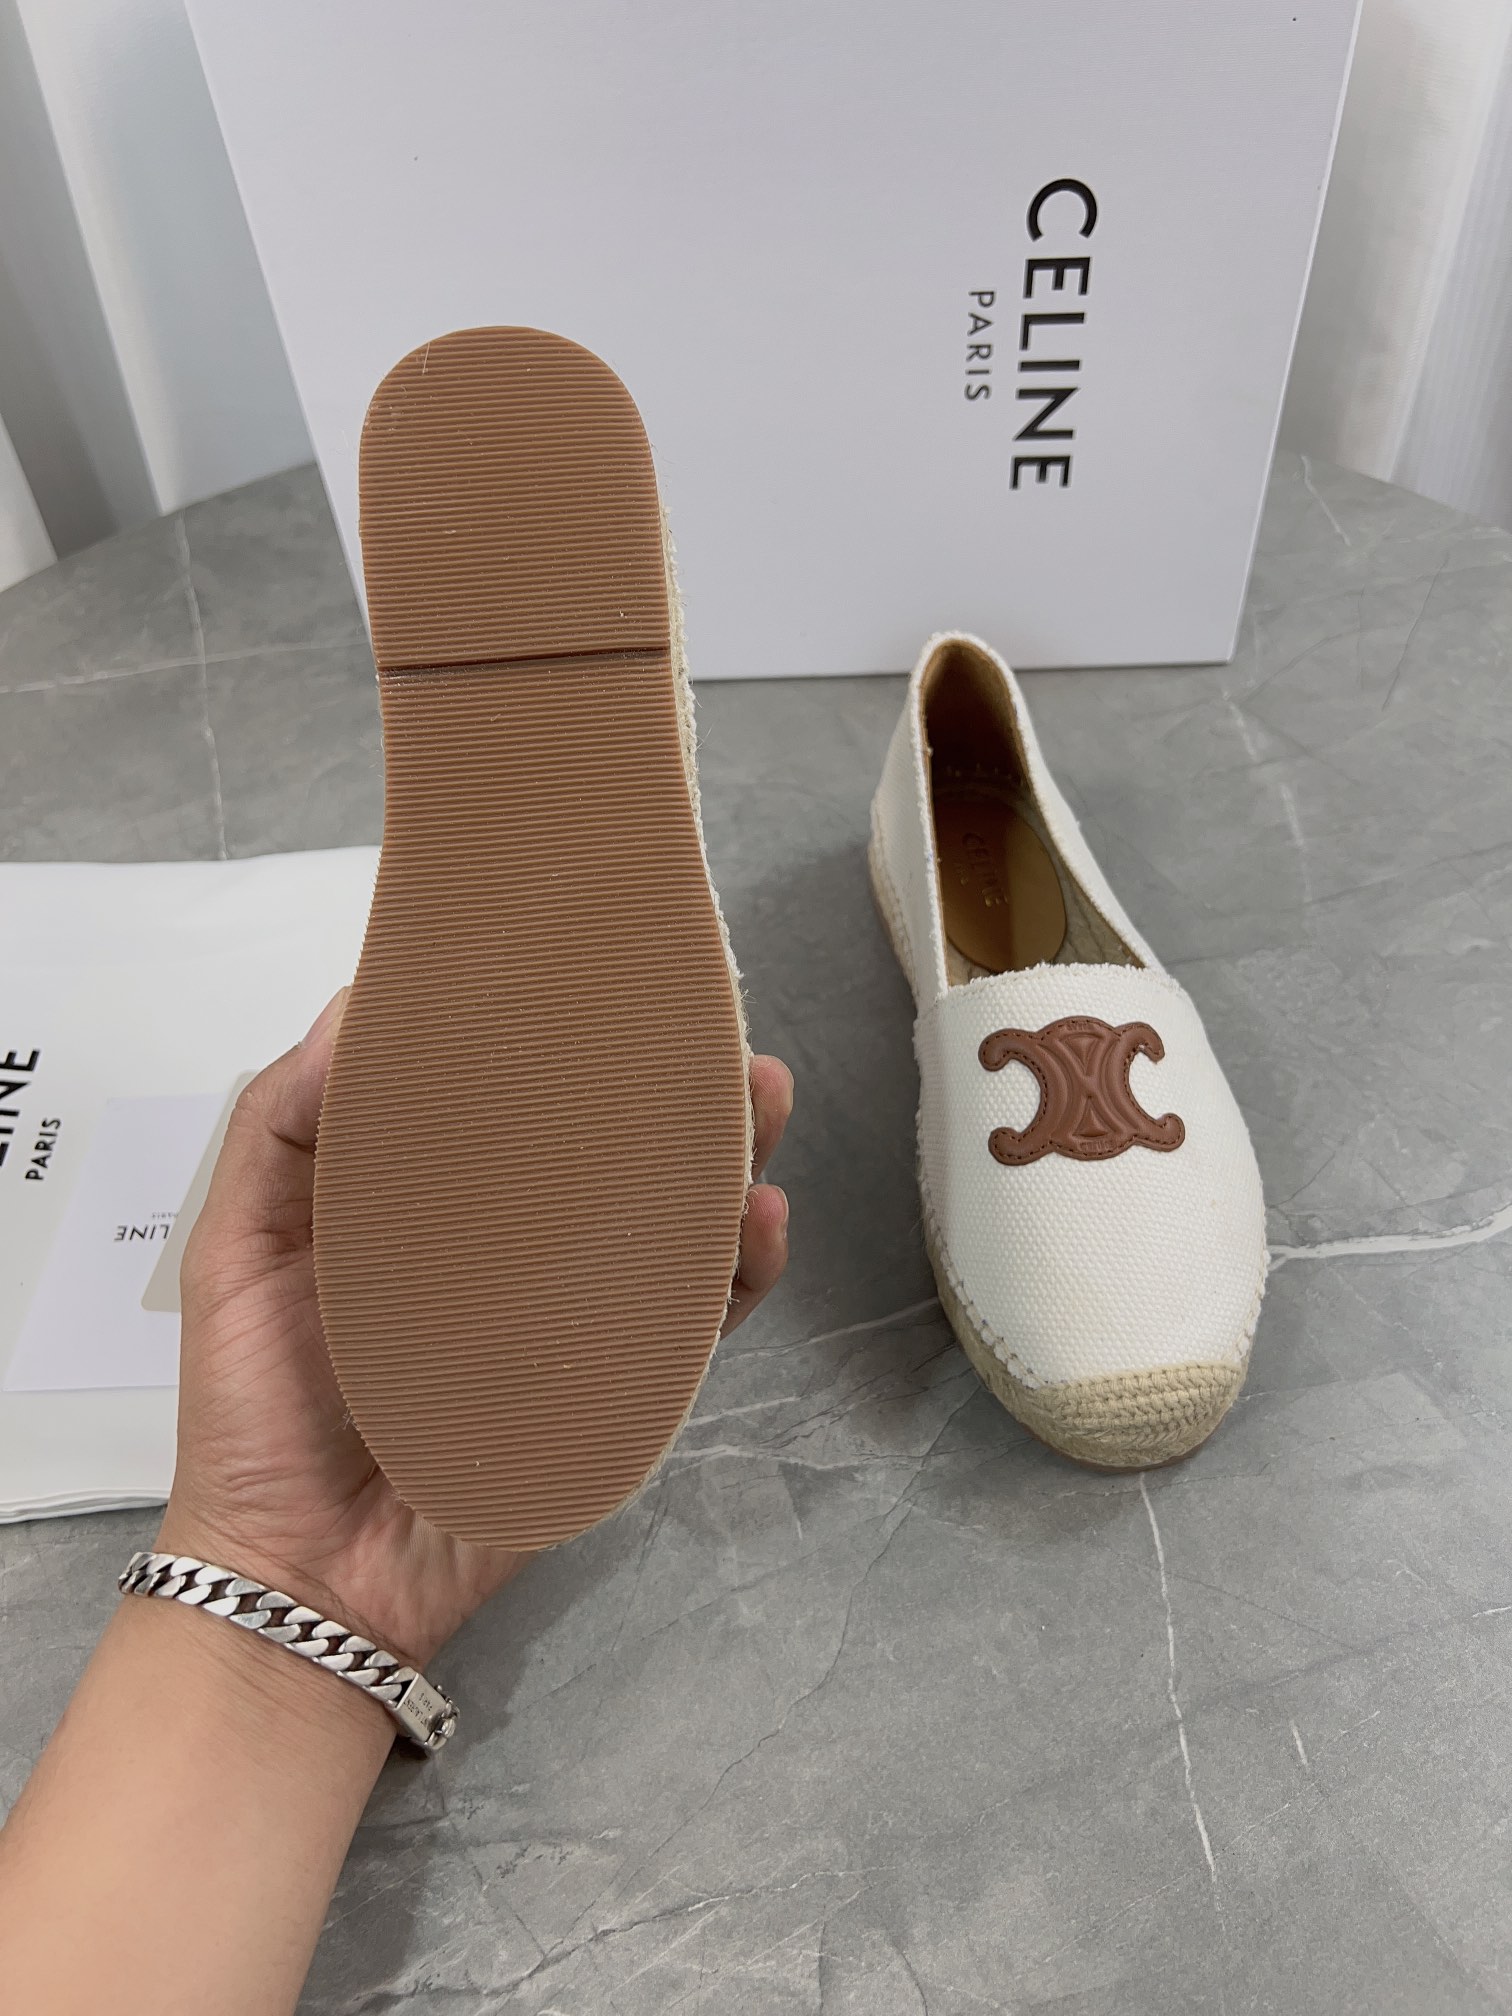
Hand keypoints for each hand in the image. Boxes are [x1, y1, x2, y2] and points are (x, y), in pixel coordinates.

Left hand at [157, 989, 793, 1666]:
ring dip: (730, 1155)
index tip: (596, 968)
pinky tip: (756, 1222)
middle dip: (676, 1081)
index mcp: (429, 1200)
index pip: (510, 1099)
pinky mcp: (613, 1389)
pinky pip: (695, 1324)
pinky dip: (740, 1272)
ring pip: (673, 1222)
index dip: (558, 1034)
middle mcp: (517, 1248)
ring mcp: (575, 1318)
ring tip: (761, 1096)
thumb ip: (280, 1127)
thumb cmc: (255, 1409)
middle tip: (715, 1023)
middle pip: (613, 1148)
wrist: (300, 1578)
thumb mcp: (236, 1251)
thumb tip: (356, 1002)